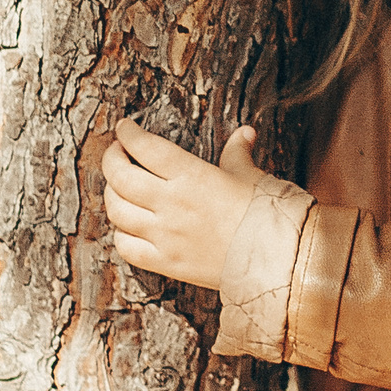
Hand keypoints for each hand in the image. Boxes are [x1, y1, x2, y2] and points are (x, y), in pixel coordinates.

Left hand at [100, 117, 265, 288]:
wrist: (279, 262)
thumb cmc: (269, 215)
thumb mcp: (253, 176)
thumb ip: (239, 153)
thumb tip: (244, 133)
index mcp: (193, 177)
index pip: (146, 148)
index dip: (128, 134)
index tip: (124, 127)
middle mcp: (172, 204)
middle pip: (121, 177)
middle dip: (112, 159)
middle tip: (116, 152)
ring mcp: (165, 236)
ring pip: (117, 210)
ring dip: (111, 194)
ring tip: (118, 186)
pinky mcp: (166, 263)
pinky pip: (126, 246)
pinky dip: (120, 233)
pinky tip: (128, 225)